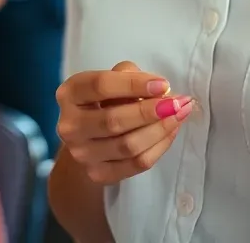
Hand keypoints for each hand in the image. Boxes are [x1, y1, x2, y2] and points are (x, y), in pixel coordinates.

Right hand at [57, 61, 192, 184]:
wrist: (89, 137)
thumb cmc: (105, 98)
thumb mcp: (112, 78)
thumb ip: (130, 76)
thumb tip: (160, 90)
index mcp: (70, 93)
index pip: (101, 86)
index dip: (134, 84)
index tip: (163, 84)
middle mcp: (70, 126)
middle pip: (114, 120)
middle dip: (151, 111)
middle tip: (178, 102)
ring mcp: (82, 154)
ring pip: (128, 146)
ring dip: (160, 130)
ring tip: (180, 114)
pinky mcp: (98, 174)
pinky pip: (135, 164)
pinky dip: (159, 147)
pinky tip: (171, 131)